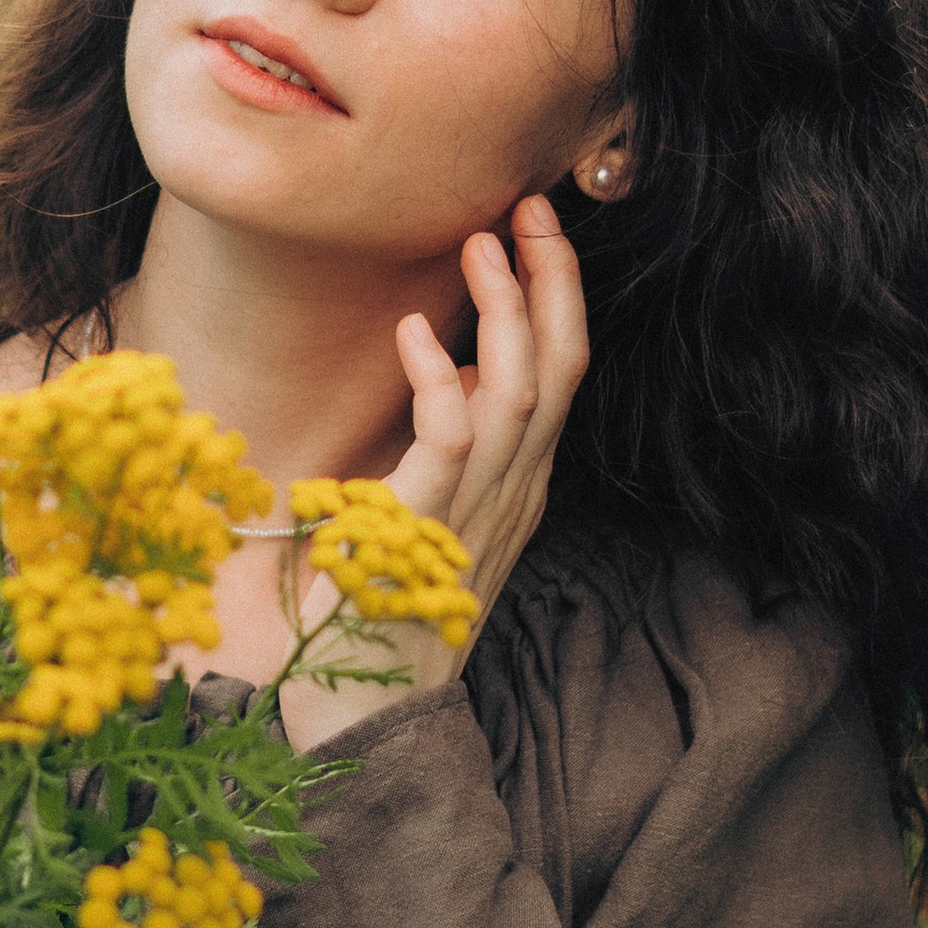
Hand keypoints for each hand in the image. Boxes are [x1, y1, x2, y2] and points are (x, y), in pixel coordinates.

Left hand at [281, 195, 587, 748]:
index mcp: (516, 490)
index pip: (561, 376)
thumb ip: (442, 458)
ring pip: (518, 391)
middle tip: (529, 207)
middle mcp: (511, 496)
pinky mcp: (424, 531)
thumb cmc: (378, 619)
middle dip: (551, 281)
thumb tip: (437, 377)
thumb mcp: (423, 521)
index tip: (536, 230)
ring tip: (480, 240)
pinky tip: (410, 332)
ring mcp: (475, 515)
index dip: (557, 298)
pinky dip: (434, 377)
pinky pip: (450, 439)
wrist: (366, 721)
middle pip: (561, 369)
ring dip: (503, 310)